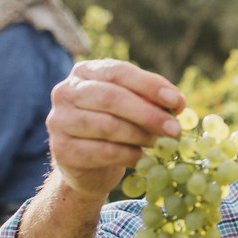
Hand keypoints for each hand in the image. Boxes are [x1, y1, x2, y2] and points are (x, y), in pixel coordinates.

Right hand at [46, 59, 185, 199]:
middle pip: (111, 98)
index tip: (176, 101)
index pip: (118, 71)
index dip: (149, 85)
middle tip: (175, 129)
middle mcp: (66, 92)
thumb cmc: (115, 127)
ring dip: (141, 136)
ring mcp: (59, 120)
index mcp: (85, 72)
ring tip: (163, 144)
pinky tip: (144, 159)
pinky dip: (129, 155)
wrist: (87, 165)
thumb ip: (153, 100)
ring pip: (107, 126)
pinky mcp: (61, 149)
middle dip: (148, 114)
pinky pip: (102, 151)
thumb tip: (178, 102)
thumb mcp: (134, 108)